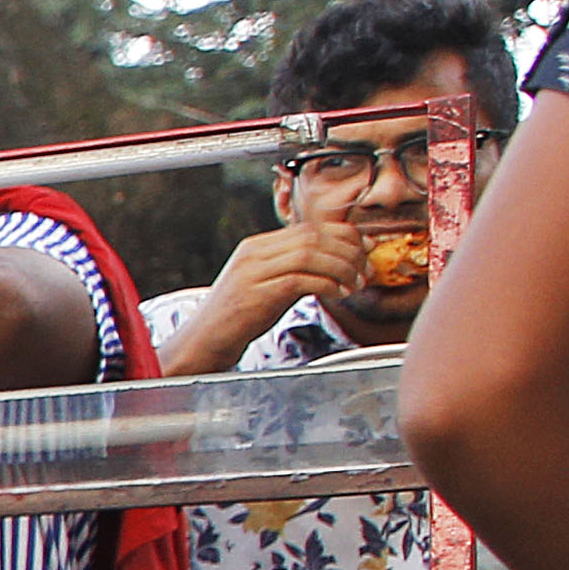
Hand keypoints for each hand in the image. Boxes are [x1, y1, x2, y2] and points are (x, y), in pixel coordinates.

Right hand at [167, 218, 377, 372]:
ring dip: (342, 268)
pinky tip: (338, 294)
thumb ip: (295, 269)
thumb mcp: (267, 284)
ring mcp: (253, 272)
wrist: (203, 342)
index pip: (310, 227)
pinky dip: (327, 285)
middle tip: (365, 269)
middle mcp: (254, 253)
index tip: (364, 249)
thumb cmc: (238, 318)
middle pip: (314, 236)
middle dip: (349, 251)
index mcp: (257, 246)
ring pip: (311, 254)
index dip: (344, 235)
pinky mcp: (256, 294)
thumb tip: (337, 262)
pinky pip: (301, 279)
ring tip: (355, 284)